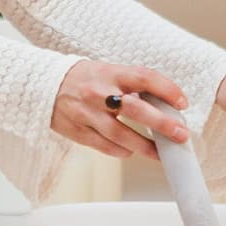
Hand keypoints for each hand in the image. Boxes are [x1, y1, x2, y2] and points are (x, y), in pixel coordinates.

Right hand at [52, 62, 190, 159]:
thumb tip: (164, 105)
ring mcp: (86, 113)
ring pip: (120, 134)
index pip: (144, 78)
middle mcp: (99, 93)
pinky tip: (131, 152)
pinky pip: (104, 145)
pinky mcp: (77, 131)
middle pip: (135, 110)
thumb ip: (131, 85)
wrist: (42, 85)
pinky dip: (121, 151)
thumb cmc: (84, 79)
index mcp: (110, 73)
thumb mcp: (107, 72)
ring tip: (161, 153)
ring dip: (145, 146)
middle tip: (181, 134)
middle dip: (162, 124)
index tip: (182, 102)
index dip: (167, 89)